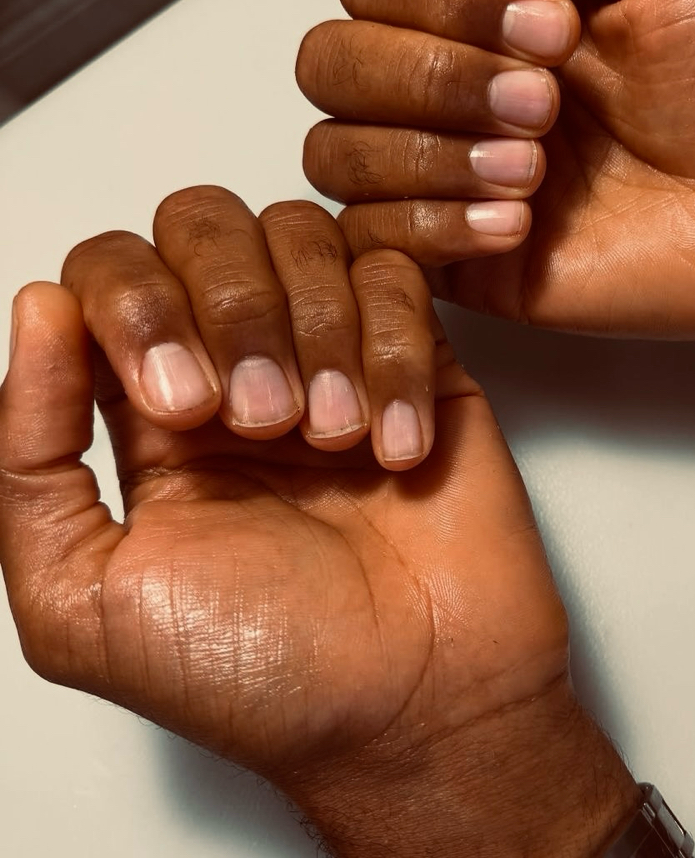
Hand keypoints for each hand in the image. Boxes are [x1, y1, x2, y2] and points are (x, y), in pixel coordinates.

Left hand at [0, 188, 636, 855]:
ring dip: (317, 332)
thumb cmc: (264, 673)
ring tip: (332, 439)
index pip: (112, 271)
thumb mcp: (85, 599)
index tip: (179, 404)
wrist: (416, 706)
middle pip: (206, 224)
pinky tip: (393, 448)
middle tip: (258, 420)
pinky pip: (398, 279)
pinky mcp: (420, 361)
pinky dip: (394, 353)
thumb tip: (40, 308)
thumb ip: (32, 458)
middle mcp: (238, 364)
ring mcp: (333, 355)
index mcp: (148, 414)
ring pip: (304, 233)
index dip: (136, 305)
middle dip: (230, 305)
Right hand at [297, 0, 694, 347]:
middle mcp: (459, 89)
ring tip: (540, 169)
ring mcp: (455, 178)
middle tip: (543, 98)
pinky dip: (433, 225)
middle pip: (330, 63)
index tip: (555, 22)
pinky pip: (378, 243)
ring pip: (336, 152)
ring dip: (432, 153)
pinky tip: (521, 222)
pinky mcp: (469, 261)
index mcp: (495, 8)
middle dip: (431, 75)